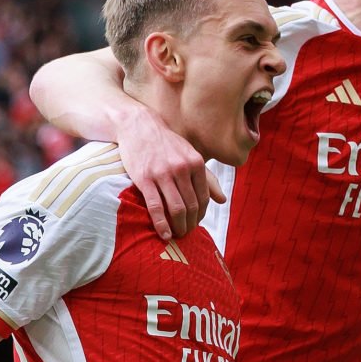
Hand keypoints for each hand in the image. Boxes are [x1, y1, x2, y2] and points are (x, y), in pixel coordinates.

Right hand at [114, 105, 224, 240]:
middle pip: (191, 206)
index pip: (203, 197)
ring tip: (177, 236)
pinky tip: (164, 234)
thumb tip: (222, 200)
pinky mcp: (144, 179)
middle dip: (190, 224)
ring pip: (176, 208)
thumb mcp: (189, 155)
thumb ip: (207, 178)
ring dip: (179, 227)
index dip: (201, 215)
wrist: (137, 126)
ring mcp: (162, 174)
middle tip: (186, 234)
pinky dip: (161, 224)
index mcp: (195, 162)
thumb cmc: (165, 143)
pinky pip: (156, 207)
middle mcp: (182, 168)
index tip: (195, 224)